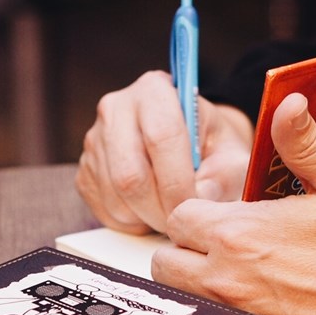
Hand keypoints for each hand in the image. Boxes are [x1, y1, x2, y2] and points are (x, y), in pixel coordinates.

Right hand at [76, 71, 253, 234]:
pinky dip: (130, 222)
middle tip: (181, 223)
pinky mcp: (85, 168)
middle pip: (131, 174)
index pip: (162, 138)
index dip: (179, 183)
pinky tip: (150, 213)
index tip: (194, 209)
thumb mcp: (231, 153)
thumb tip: (202, 196)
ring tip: (169, 215)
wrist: (184, 140)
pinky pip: (102, 207)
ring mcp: (95, 139)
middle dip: (160, 210)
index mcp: (155, 90)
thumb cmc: (210, 145)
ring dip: (146, 219)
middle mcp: (116, 108)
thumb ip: (224, 174)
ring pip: (115, 196)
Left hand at [153, 92, 315, 314]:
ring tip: (235, 275)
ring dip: (196, 286)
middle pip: (166, 262)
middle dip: (187, 250)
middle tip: (225, 247)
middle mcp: (228, 278)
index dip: (202, 212)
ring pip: (181, 301)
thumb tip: (287, 102)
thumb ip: (302, 144)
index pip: (181, 215)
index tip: (227, 215)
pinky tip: (257, 307)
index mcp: (240, 232)